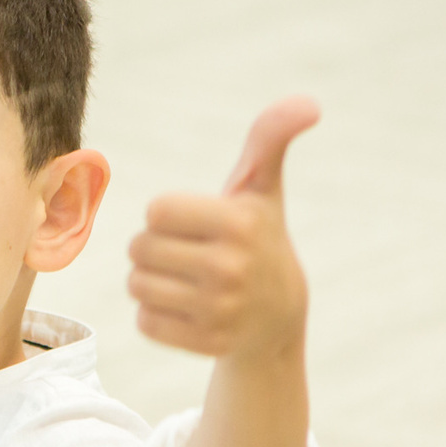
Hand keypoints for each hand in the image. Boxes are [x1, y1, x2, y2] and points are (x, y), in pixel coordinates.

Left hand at [129, 99, 318, 359]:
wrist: (277, 317)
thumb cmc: (257, 238)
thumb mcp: (262, 189)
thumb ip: (270, 138)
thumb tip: (309, 103)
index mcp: (240, 224)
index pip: (154, 211)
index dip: (169, 216)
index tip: (198, 225)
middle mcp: (232, 268)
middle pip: (138, 248)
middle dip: (157, 248)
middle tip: (191, 255)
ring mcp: (221, 311)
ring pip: (136, 284)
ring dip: (152, 281)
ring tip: (188, 282)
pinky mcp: (207, 343)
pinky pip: (144, 321)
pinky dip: (156, 315)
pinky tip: (189, 311)